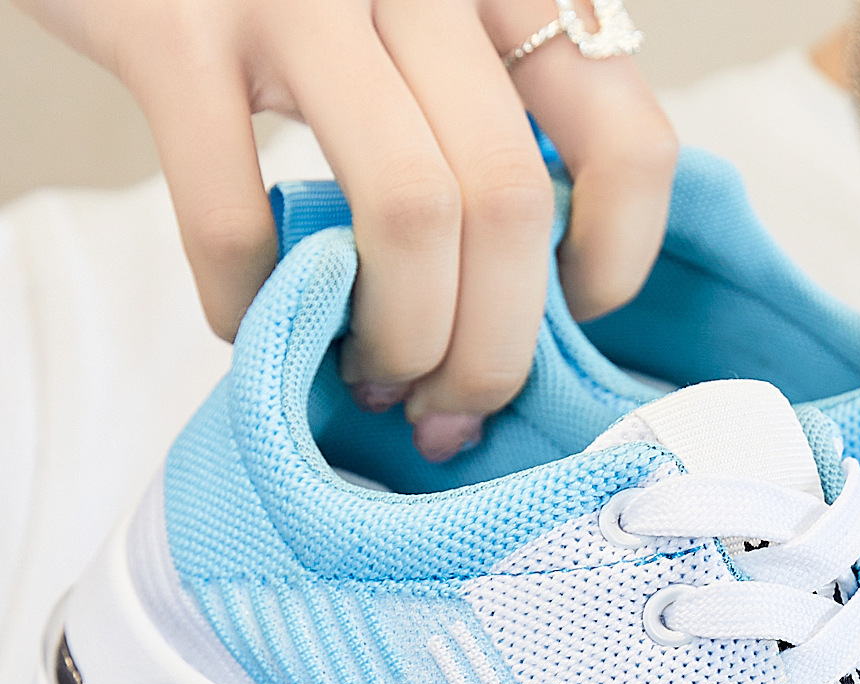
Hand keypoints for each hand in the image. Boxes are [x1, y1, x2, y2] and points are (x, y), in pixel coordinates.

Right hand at [17, 0, 675, 460]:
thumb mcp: (427, 22)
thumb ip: (493, 119)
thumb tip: (534, 307)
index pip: (627, 144)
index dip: (614, 262)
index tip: (567, 315)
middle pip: (510, 207)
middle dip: (490, 350)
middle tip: (450, 403)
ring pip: (409, 211)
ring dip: (402, 338)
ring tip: (374, 376)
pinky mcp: (167, 29)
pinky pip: (235, 219)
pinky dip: (252, 306)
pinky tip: (254, 320)